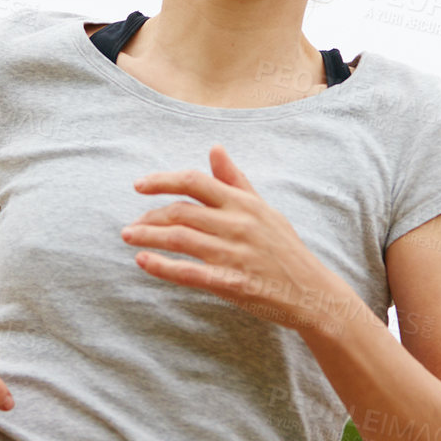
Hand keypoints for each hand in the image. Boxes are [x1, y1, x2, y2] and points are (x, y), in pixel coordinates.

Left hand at [120, 144, 359, 337]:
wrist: (312, 292)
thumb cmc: (284, 249)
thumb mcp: (263, 208)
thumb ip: (234, 180)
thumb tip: (214, 148)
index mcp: (243, 203)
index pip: (196, 182)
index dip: (163, 180)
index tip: (140, 184)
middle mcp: (237, 224)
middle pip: (181, 211)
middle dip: (149, 215)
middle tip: (131, 224)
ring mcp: (234, 254)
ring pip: (179, 239)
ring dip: (147, 236)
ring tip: (128, 237)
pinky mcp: (232, 283)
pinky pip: (188, 272)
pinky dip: (161, 266)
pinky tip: (143, 261)